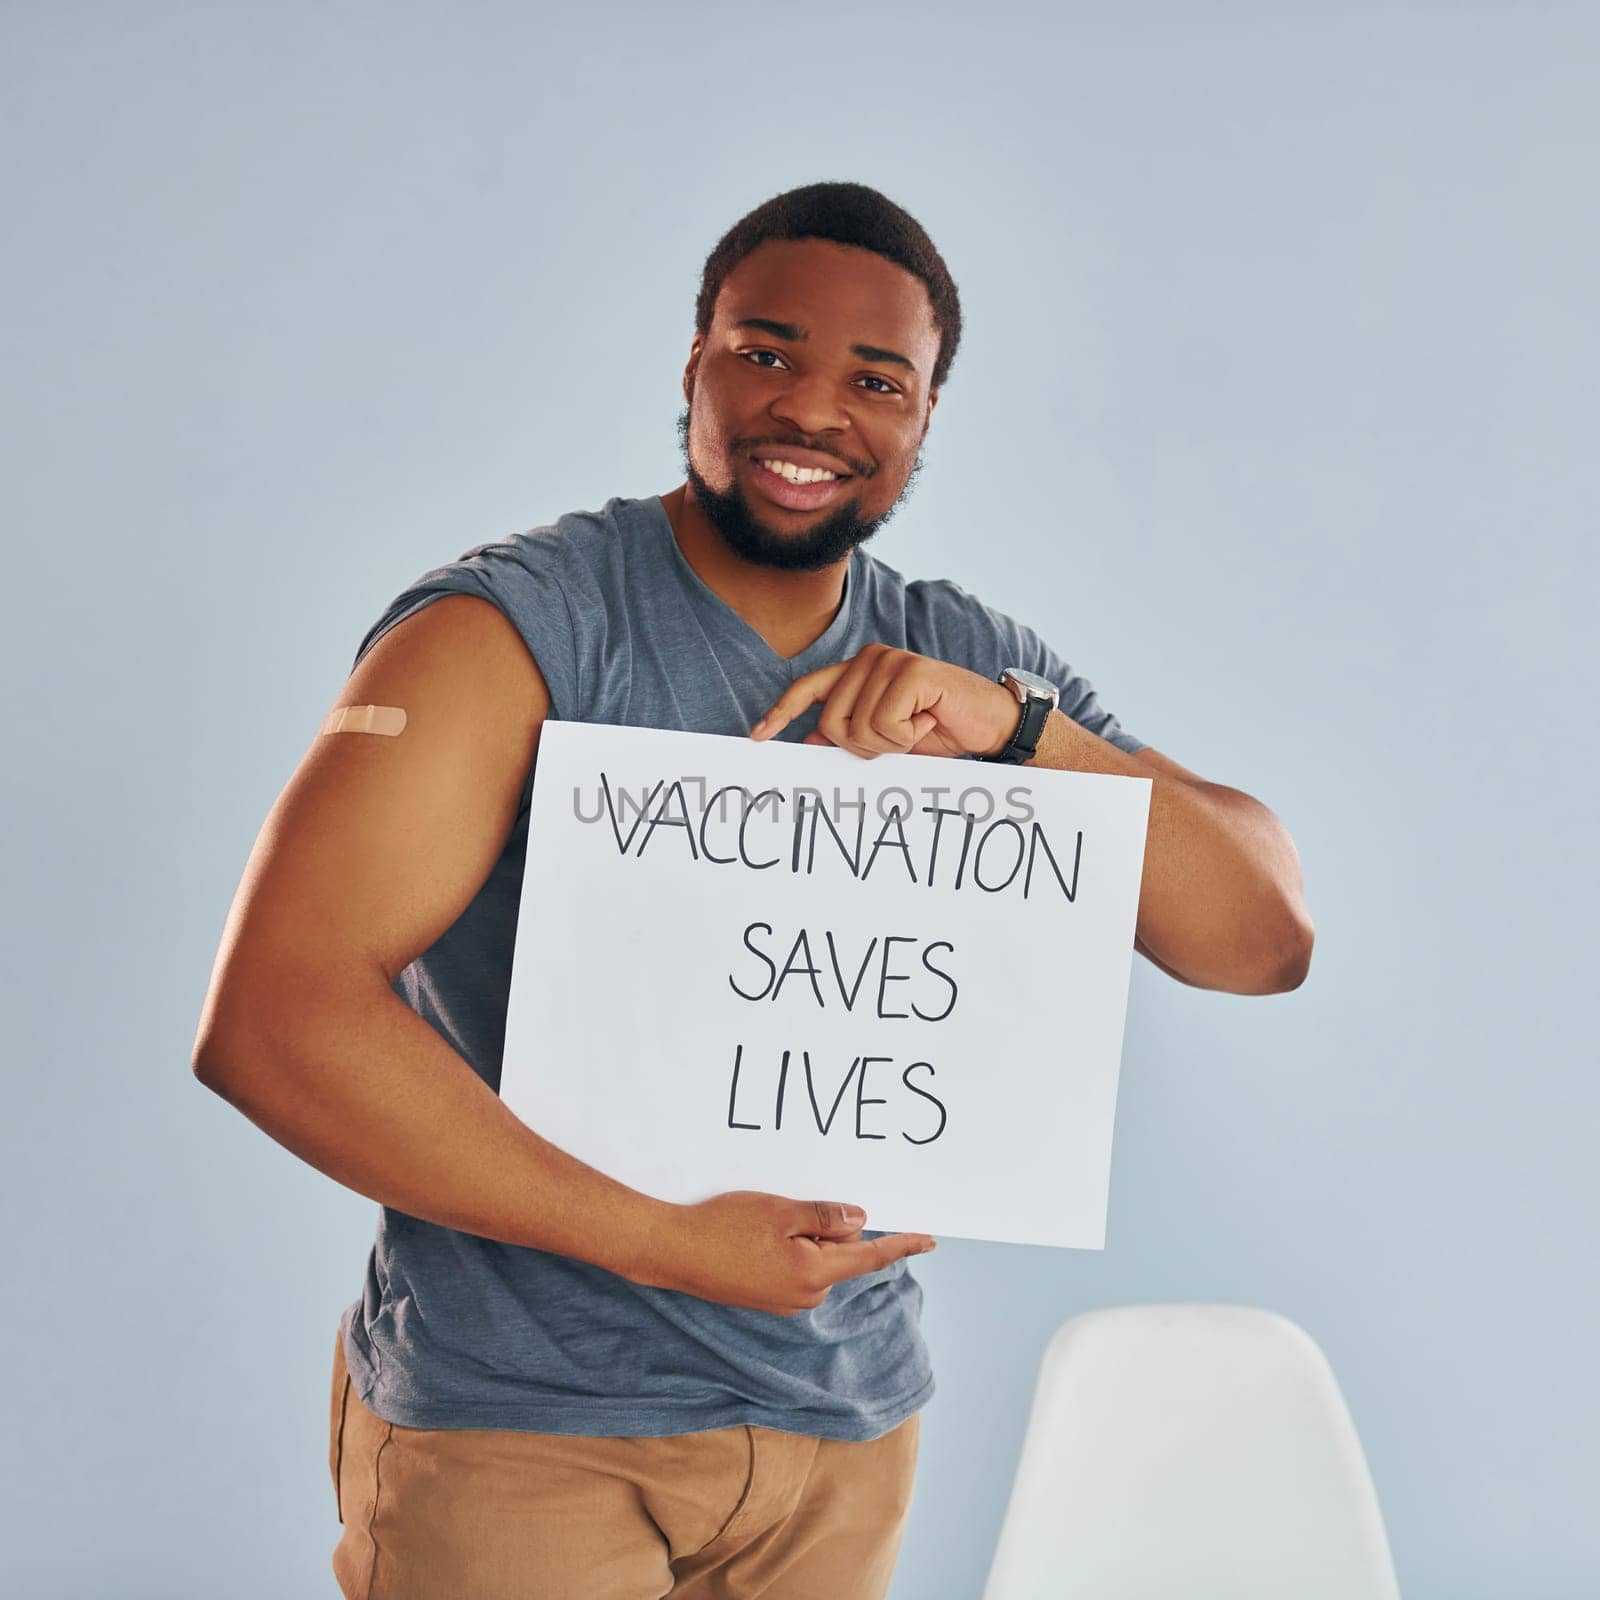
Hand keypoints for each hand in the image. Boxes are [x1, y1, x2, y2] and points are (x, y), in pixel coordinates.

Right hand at [632, 1190, 936, 1315]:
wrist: (671, 1250)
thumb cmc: (723, 1226)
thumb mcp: (780, 1211)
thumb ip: (826, 1217)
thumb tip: (861, 1221)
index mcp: (814, 1274)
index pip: (870, 1257)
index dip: (901, 1245)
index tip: (929, 1239)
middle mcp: (804, 1296)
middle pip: (839, 1252)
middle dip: (827, 1227)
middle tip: (787, 1209)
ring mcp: (782, 1301)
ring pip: (815, 1259)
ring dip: (804, 1236)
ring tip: (762, 1222)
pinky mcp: (764, 1297)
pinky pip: (794, 1267)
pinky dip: (787, 1248)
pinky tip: (756, 1235)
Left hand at [750, 643, 1019, 759]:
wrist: (992, 724)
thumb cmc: (938, 730)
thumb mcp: (887, 739)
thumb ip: (849, 736)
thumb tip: (809, 743)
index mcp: (858, 672)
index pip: (808, 689)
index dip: (781, 713)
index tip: (759, 738)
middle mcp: (868, 658)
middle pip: (831, 723)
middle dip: (863, 747)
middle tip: (900, 739)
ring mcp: (889, 661)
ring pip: (857, 728)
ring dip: (890, 744)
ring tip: (918, 728)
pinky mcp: (910, 671)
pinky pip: (885, 724)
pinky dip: (908, 737)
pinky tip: (929, 721)